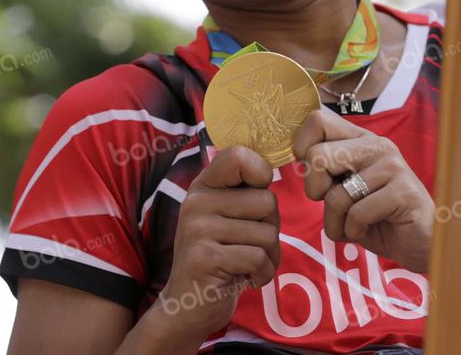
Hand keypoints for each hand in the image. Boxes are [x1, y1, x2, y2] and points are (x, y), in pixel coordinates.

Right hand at [155, 145, 280, 343]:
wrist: (187, 306)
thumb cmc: (220, 257)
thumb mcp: (225, 216)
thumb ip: (244, 192)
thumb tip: (273, 167)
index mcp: (203, 186)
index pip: (239, 155)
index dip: (261, 173)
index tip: (257, 198)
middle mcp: (196, 202)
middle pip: (267, 201)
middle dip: (271, 229)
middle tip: (249, 246)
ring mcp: (198, 229)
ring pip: (268, 233)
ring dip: (269, 256)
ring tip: (246, 265)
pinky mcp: (205, 258)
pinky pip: (259, 258)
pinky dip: (262, 275)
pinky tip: (244, 279)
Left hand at [292, 107, 432, 272]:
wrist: (419, 242)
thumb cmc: (376, 216)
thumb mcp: (344, 188)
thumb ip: (325, 170)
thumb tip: (296, 156)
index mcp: (361, 138)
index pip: (318, 120)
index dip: (302, 148)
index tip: (315, 174)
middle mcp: (377, 145)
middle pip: (317, 156)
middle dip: (315, 191)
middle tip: (333, 205)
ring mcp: (393, 166)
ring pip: (335, 195)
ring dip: (336, 222)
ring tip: (353, 225)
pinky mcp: (404, 192)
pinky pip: (357, 214)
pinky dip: (353, 231)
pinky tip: (369, 229)